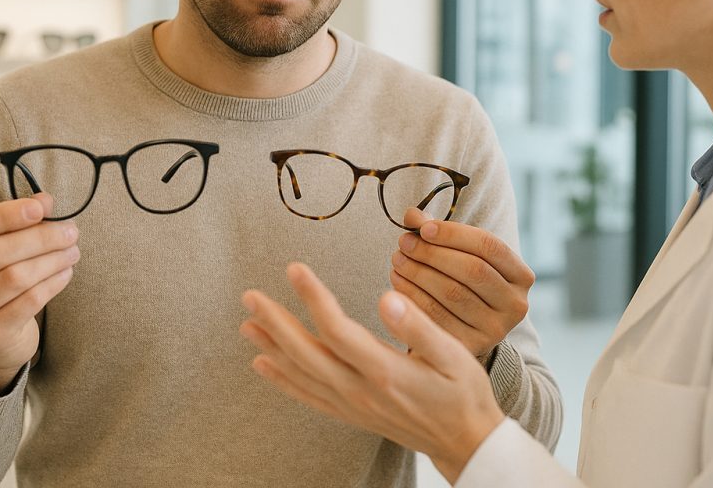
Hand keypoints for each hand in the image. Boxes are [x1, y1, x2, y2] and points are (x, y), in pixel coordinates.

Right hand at [0, 194, 78, 394]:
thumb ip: (16, 224)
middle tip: (70, 231)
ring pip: (14, 277)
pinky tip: (66, 273)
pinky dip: (52, 283)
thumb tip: (45, 200)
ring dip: (51, 260)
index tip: (42, 207)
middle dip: (39, 238)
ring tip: (73, 251)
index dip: (6, 214)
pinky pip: (28, 302)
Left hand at [241, 263, 505, 483]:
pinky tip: (264, 364)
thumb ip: (419, 326)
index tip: (294, 268)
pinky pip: (309, 396)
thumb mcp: (454, 355)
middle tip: (250, 296)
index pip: (338, 329)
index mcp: (386, 370)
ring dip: (272, 347)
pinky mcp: (352, 414)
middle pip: (308, 352)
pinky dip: (283, 380)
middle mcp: (362, 390)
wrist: (466, 443)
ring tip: (246, 324)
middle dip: (276, 322)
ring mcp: (354, 405)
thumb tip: (387, 297)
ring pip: (303, 374)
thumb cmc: (464, 393)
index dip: (313, 297)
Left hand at [391, 208, 534, 360]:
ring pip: (453, 294)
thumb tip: (412, 215)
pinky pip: (437, 317)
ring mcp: (496, 329)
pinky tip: (398, 282)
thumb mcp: (461, 256)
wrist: (465, 332)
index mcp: (521, 276)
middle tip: (404, 243)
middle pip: (472, 270)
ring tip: (398, 260)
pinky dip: (413, 296)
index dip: (454, 234)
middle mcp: (515, 304)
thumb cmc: (462, 283)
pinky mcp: (471, 347)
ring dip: (419, 272)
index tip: (422, 228)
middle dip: (433, 253)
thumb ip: (438, 232)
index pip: (489, 246)